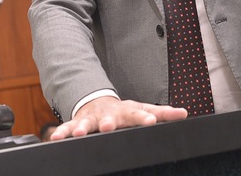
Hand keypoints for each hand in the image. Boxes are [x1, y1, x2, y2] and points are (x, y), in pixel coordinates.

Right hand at [49, 96, 187, 139]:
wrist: (97, 102)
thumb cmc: (124, 111)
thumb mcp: (143, 109)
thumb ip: (164, 113)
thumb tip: (185, 114)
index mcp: (128, 111)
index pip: (139, 113)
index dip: (145, 117)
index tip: (152, 121)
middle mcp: (110, 113)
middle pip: (111, 117)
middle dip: (109, 122)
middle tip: (109, 126)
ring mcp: (92, 117)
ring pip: (87, 122)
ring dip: (83, 127)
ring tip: (80, 133)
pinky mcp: (77, 122)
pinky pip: (67, 127)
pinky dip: (62, 132)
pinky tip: (56, 138)